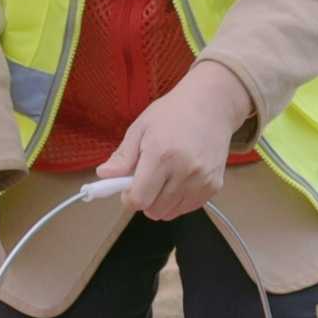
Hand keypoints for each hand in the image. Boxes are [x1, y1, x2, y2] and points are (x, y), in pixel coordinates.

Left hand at [101, 61, 250, 221]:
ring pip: (171, 213)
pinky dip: (179, 201)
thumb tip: (104, 175)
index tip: (128, 188)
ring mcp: (202, 180)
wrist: (212, 104)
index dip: (129, 198)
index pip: (139, 199)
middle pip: (154, 211)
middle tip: (147, 179)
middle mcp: (183, 171)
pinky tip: (180, 179)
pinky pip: (188, 208)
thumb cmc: (172, 113)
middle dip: (145, 199)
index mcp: (160, 155)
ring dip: (161, 202)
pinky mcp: (214, 186)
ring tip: (165, 178)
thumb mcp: (141, 127)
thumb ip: (123, 156)